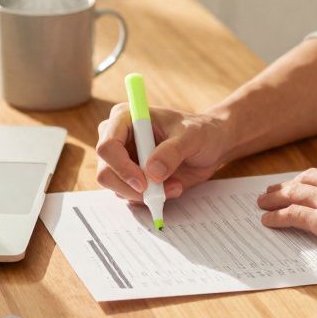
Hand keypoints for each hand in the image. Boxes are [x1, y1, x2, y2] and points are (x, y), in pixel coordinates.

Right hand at [94, 103, 231, 202]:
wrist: (210, 145)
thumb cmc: (200, 131)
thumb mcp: (192, 136)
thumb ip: (172, 151)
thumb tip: (152, 173)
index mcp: (125, 118)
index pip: (108, 146)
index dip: (121, 167)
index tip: (143, 182)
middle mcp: (118, 139)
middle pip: (106, 172)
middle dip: (132, 188)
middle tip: (159, 192)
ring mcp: (122, 160)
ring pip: (116, 188)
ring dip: (145, 195)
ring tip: (174, 186)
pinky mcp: (131, 178)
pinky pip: (129, 196)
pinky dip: (150, 199)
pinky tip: (171, 188)